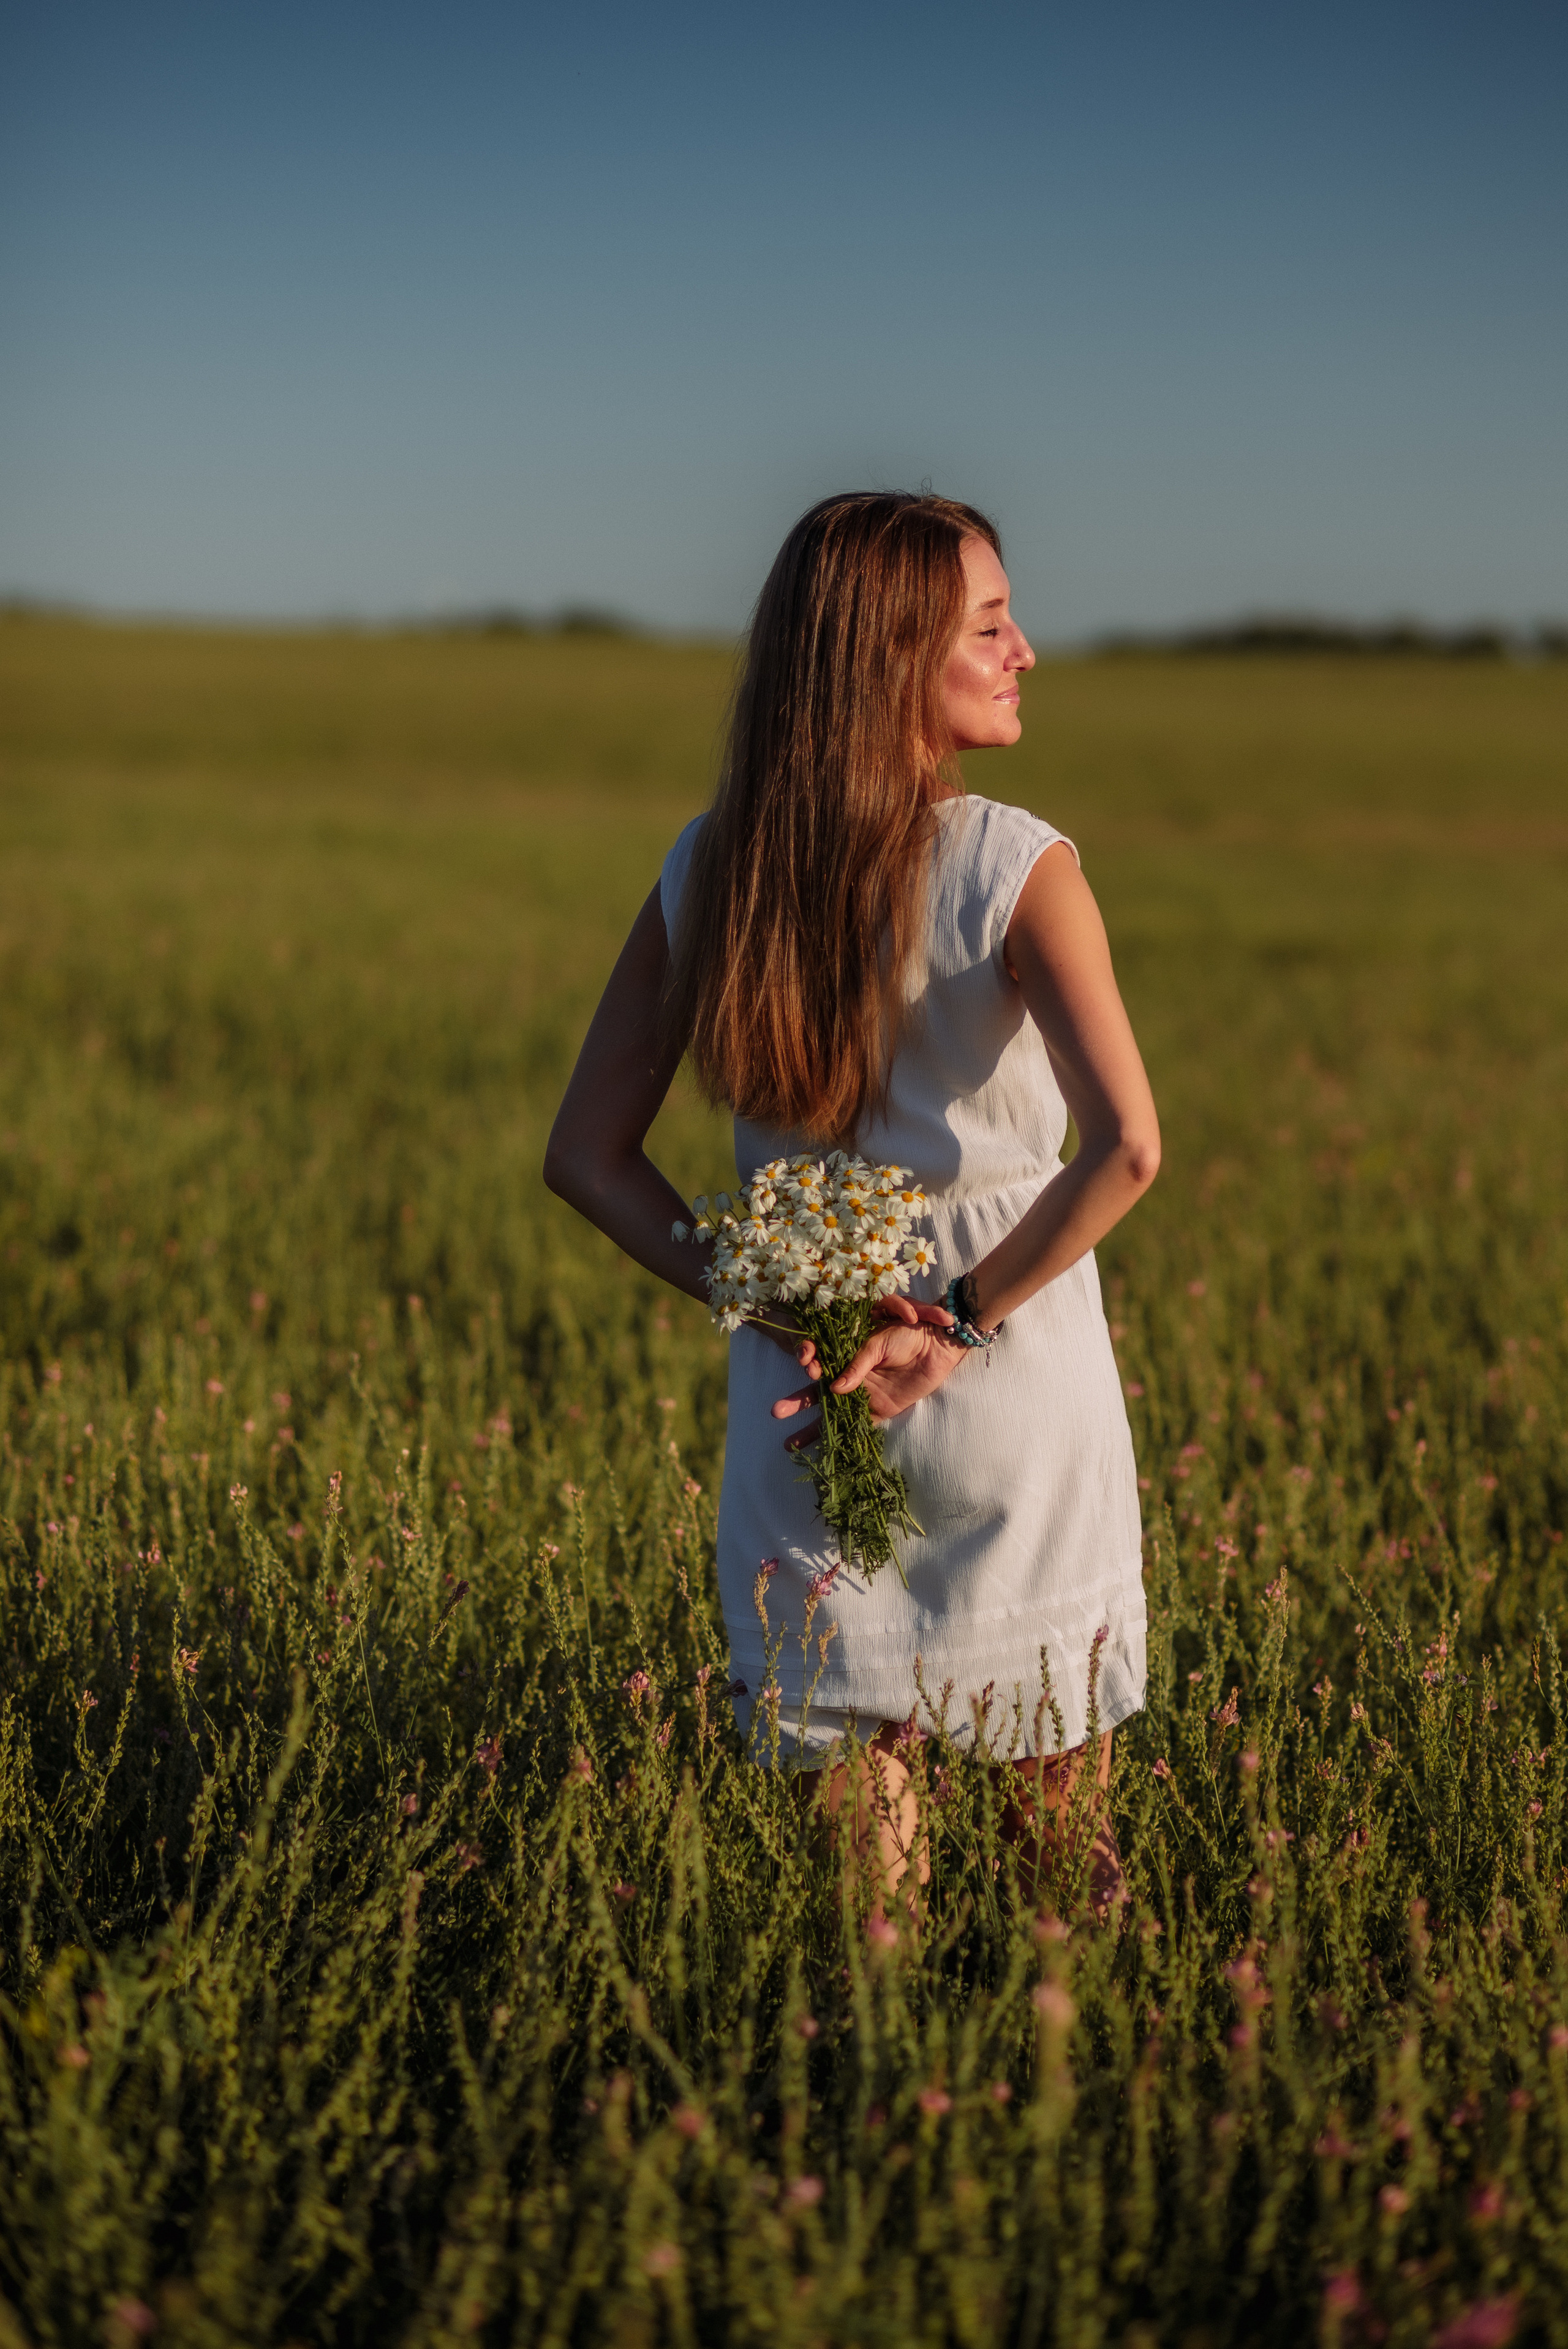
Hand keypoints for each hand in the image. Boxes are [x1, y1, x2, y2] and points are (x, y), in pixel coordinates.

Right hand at [770, 1296, 961, 1449]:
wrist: (938, 1345)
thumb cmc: (907, 1334)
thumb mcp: (878, 1342)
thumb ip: (857, 1364)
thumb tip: (835, 1389)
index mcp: (847, 1350)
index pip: (819, 1359)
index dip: (808, 1361)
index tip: (804, 1363)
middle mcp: (850, 1374)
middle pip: (817, 1390)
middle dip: (797, 1401)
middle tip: (775, 1412)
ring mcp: (863, 1394)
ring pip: (831, 1412)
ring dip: (811, 1428)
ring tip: (789, 1444)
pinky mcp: (879, 1410)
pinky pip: (856, 1425)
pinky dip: (841, 1438)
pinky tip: (823, 1452)